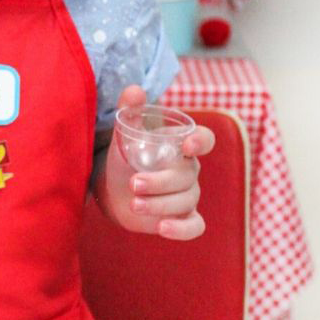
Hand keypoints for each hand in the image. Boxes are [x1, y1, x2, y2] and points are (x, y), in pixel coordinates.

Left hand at [108, 86, 215, 239]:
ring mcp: (187, 196)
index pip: (205, 140)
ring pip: (186, 201)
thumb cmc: (126, 157)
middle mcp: (190, 171)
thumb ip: (129, 111)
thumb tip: (133, 90)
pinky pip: (194, 227)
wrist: (114, 188)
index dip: (202, 142)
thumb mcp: (125, 134)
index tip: (187, 145)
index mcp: (182, 146)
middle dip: (161, 182)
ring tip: (134, 204)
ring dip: (160, 204)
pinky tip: (162, 228)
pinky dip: (181, 229)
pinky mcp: (182, 218)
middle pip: (188, 177)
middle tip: (133, 183)